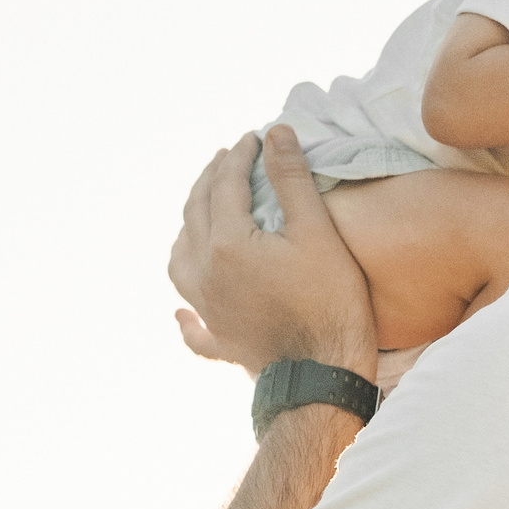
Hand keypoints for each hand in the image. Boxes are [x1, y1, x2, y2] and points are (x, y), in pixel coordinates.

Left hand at [169, 126, 378, 381]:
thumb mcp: (317, 232)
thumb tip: (275, 133)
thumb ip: (291, 180)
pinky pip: (192, 326)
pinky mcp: (220, 341)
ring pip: (179, 262)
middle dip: (209, 180)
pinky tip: (181, 313)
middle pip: (195, 214)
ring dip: (186, 232)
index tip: (254, 137)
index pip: (226, 185)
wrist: (323, 375)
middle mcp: (205, 273)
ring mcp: (208, 310)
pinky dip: (185, 316)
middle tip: (225, 159)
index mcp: (227, 243)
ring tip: (199, 216)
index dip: (240, 156)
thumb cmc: (329, 302)